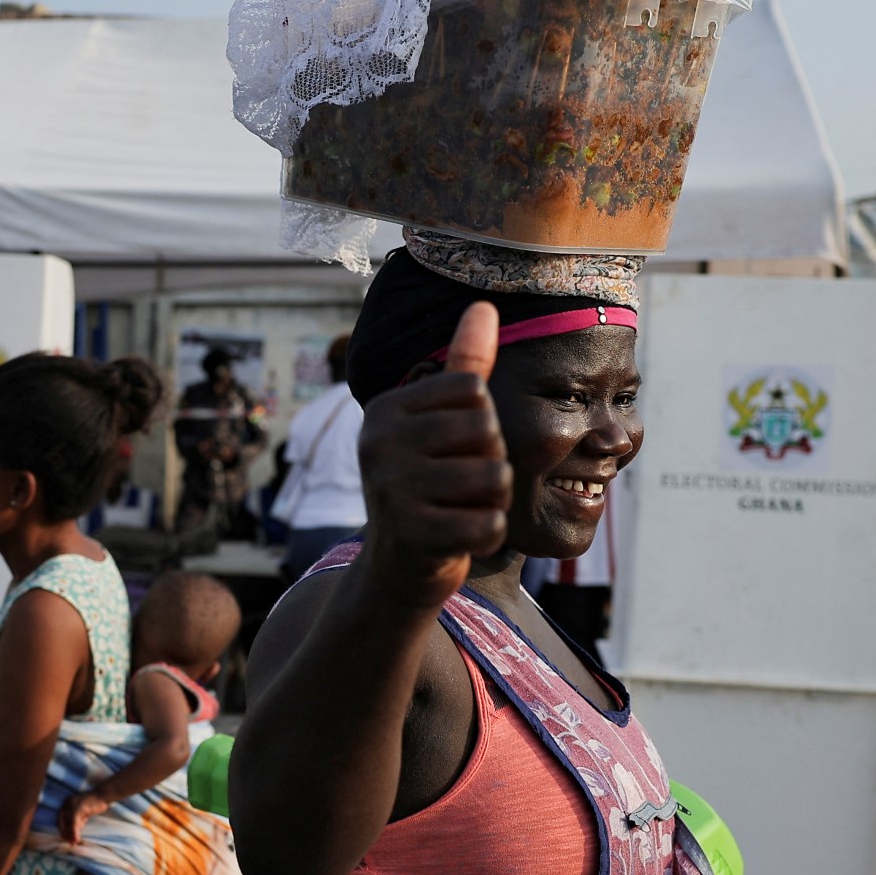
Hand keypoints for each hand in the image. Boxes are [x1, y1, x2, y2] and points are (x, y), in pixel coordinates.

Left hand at [59, 789, 110, 843]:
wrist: (103, 795)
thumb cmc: (94, 804)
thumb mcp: (83, 813)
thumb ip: (77, 821)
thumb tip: (72, 834)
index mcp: (66, 803)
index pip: (60, 819)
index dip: (63, 830)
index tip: (66, 839)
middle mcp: (66, 803)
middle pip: (61, 822)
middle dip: (65, 834)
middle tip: (70, 843)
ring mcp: (71, 805)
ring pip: (68, 824)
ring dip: (70, 835)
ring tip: (73, 843)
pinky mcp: (78, 809)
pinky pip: (74, 823)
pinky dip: (75, 832)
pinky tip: (77, 839)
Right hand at [357, 302, 508, 610]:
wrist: (396, 568)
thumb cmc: (429, 486)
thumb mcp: (439, 425)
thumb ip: (464, 366)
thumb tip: (484, 306)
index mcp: (387, 408)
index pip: (474, 390)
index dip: (482, 425)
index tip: (451, 450)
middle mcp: (380, 441)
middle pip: (488, 432)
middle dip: (490, 464)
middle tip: (457, 487)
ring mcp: (392, 488)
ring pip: (495, 479)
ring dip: (491, 503)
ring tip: (457, 511)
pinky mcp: (412, 534)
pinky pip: (490, 525)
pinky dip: (486, 536)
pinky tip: (456, 539)